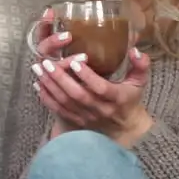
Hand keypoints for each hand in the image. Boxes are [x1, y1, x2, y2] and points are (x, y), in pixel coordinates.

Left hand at [33, 45, 153, 147]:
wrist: (124, 128)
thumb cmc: (130, 99)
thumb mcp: (139, 82)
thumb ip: (140, 65)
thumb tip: (135, 50)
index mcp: (117, 98)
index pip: (101, 88)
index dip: (87, 76)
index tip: (75, 61)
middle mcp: (100, 110)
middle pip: (78, 95)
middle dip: (60, 78)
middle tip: (47, 62)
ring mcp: (86, 117)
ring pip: (65, 103)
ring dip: (50, 85)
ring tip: (39, 69)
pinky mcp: (76, 122)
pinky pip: (59, 111)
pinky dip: (47, 98)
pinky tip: (38, 84)